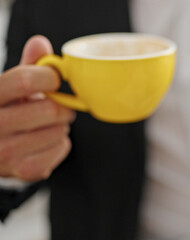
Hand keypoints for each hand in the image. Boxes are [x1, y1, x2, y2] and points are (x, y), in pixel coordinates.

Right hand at [0, 35, 74, 181]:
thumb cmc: (3, 112)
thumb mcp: (8, 88)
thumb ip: (26, 66)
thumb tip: (40, 42)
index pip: (23, 80)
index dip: (48, 76)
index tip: (53, 79)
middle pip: (48, 110)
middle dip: (60, 105)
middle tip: (57, 106)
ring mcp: (5, 153)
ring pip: (59, 130)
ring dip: (61, 125)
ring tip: (46, 125)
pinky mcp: (22, 170)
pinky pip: (61, 149)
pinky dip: (61, 143)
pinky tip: (46, 141)